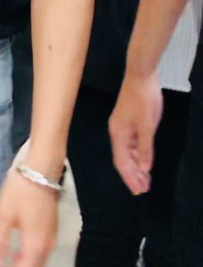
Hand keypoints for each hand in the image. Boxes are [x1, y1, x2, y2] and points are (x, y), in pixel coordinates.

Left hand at [0, 169, 58, 266]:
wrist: (42, 169)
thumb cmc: (21, 190)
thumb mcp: (5, 214)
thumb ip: (0, 240)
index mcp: (35, 245)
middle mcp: (47, 246)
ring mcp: (51, 237)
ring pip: (36, 264)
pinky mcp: (50, 229)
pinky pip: (39, 253)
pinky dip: (26, 259)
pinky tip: (14, 254)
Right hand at [109, 72, 162, 194]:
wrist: (142, 76)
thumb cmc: (143, 99)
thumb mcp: (147, 125)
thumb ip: (146, 148)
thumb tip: (145, 167)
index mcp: (118, 134)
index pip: (121, 162)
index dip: (129, 178)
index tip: (137, 191)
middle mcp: (118, 132)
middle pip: (123, 159)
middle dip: (133, 175)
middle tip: (143, 190)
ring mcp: (123, 127)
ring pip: (128, 153)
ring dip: (137, 167)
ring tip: (146, 180)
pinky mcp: (130, 123)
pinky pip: (133, 145)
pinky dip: (139, 156)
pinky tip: (145, 163)